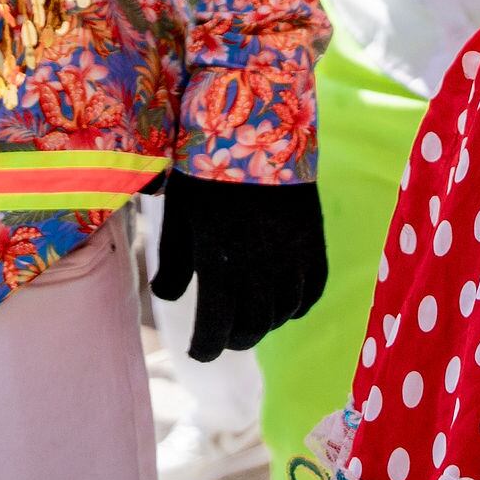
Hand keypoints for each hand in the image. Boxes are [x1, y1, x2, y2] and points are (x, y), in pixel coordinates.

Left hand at [150, 174, 326, 359]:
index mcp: (219, 264)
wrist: (257, 127)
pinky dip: (297, 305)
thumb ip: (174, 261)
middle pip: (252, 328)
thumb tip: (165, 295)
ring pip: (283, 313)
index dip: (205, 348)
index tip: (198, 352)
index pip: (216, 330)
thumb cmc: (207, 169)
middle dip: (234, 338)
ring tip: (249, 316)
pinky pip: (312, 292)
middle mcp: (260, 269)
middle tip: (223, 335)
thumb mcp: (180, 215)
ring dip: (264, 323)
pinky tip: (282, 302)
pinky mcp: (315, 243)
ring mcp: (293, 257)